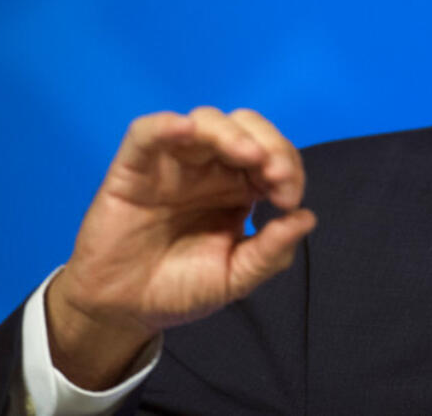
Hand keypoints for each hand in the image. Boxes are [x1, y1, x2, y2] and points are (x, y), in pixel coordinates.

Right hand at [45, 108, 316, 388]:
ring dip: (233, 133)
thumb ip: (270, 253)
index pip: (273, 156)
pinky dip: (167, 125)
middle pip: (246, 128)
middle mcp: (211, 167)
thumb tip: (307, 218)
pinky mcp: (135, 167)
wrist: (124, 311)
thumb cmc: (179, 288)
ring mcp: (174, 163)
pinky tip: (187, 131)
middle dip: (271, 144)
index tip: (290, 201)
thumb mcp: (234, 279)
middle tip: (278, 177)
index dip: (289, 167)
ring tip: (251, 158)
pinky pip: (148, 133)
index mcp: (239, 188)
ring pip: (206, 121)